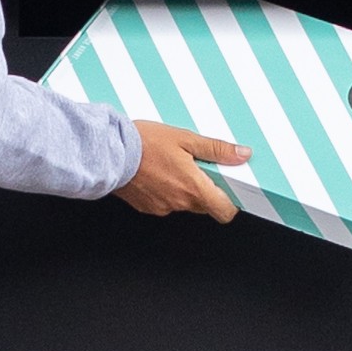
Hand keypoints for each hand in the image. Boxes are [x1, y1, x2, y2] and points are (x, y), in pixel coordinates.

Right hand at [117, 118, 249, 221]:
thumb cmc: (144, 144)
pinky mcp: (147, 207)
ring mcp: (162, 207)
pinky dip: (165, 191)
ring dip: (184, 189)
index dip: (231, 202)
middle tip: (196, 167)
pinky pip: (165, 203)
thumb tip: (242, 155)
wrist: (110, 152)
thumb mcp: (186, 139)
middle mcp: (180, 203)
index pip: (224, 211)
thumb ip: (217, 149)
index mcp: (193, 187)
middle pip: (205, 205)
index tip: (229, 188)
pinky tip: (156, 173)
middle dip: (205, 189)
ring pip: (184, 203)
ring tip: (171, 166)